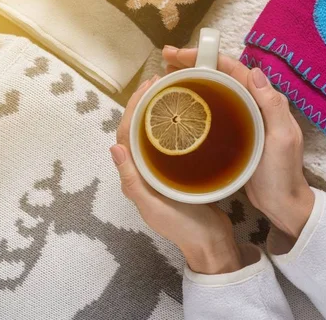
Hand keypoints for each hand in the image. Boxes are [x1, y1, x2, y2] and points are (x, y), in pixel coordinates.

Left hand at [112, 76, 242, 274]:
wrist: (211, 243)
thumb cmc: (183, 227)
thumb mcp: (154, 207)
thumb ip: (133, 181)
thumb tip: (113, 148)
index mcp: (135, 177)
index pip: (126, 134)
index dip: (133, 107)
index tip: (148, 86)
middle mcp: (145, 170)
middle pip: (139, 129)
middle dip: (145, 103)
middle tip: (161, 81)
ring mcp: (163, 170)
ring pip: (155, 133)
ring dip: (159, 111)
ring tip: (172, 90)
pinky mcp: (180, 170)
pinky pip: (173, 142)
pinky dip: (176, 125)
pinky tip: (189, 115)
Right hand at [163, 46, 314, 238]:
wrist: (282, 203)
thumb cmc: (283, 173)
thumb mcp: (282, 138)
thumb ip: (273, 106)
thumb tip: (255, 71)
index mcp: (264, 100)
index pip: (232, 69)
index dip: (206, 57)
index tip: (178, 55)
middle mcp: (253, 104)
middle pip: (220, 75)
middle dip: (193, 64)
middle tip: (165, 61)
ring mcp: (241, 119)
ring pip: (214, 91)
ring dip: (191, 80)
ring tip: (165, 77)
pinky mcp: (232, 134)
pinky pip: (212, 110)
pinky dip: (195, 102)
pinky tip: (179, 106)